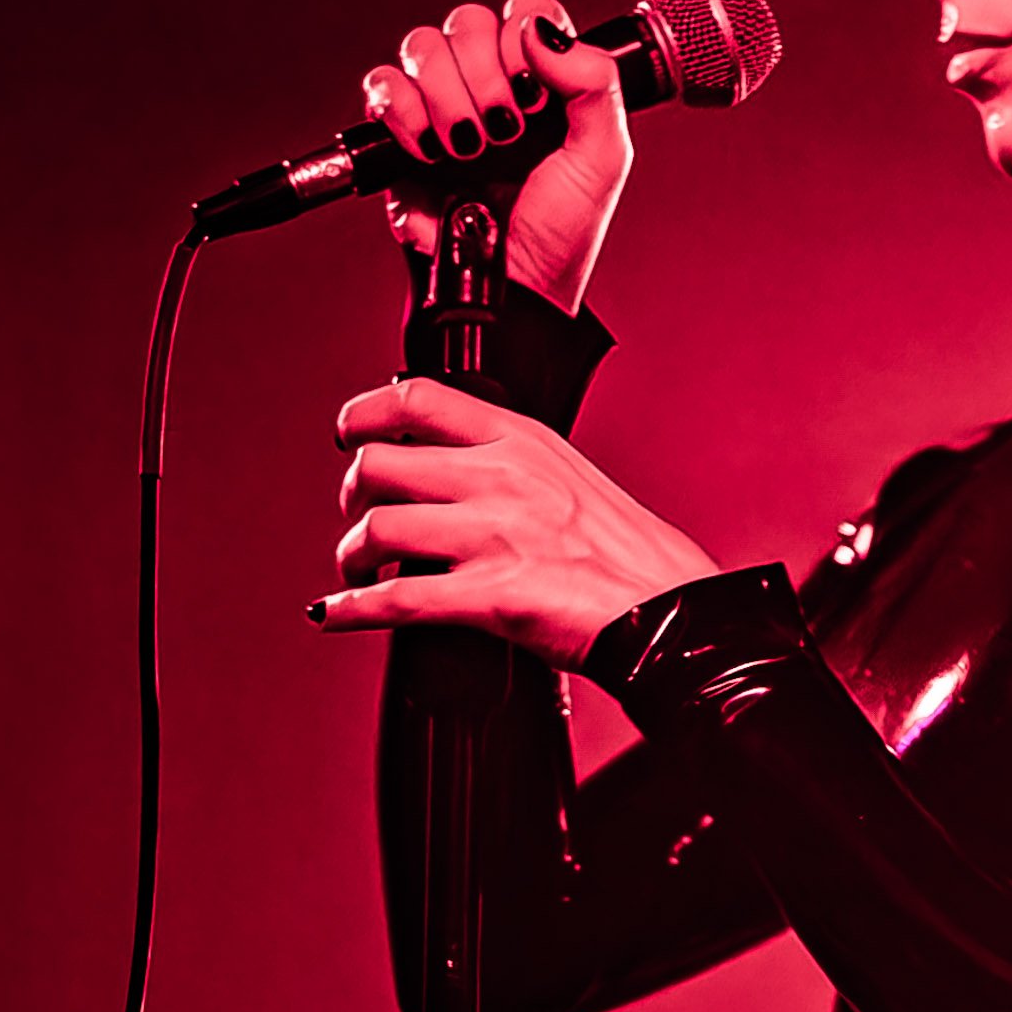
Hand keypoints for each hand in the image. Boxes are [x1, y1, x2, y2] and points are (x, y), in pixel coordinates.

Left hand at [314, 377, 719, 666]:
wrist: (675, 612)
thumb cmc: (637, 558)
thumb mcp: (574, 479)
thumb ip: (516, 467)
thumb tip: (462, 475)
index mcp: (524, 440)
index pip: (419, 398)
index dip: (366, 412)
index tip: (351, 430)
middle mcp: (502, 478)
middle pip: (380, 463)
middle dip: (352, 492)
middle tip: (358, 512)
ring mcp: (494, 537)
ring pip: (377, 528)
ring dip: (351, 553)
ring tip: (357, 568)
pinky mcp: (489, 598)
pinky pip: (394, 599)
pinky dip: (351, 608)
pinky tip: (337, 613)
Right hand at [362, 0, 628, 313]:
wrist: (511, 287)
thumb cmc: (562, 231)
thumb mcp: (603, 156)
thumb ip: (593, 81)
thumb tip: (537, 31)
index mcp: (542, 80)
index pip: (524, 11)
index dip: (523, 37)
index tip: (536, 95)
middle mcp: (490, 84)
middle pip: (467, 21)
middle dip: (486, 75)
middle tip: (506, 131)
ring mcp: (442, 106)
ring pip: (422, 46)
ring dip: (448, 96)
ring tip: (471, 149)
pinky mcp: (400, 135)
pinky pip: (382, 87)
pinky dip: (402, 111)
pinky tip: (431, 150)